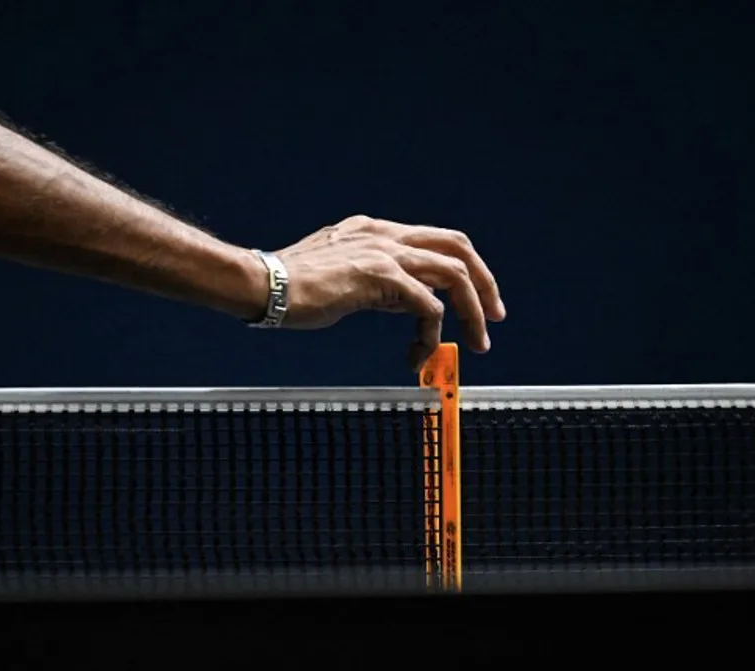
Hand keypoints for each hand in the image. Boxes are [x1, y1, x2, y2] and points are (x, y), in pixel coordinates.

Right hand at [276, 215, 505, 371]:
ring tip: (476, 343)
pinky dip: (431, 335)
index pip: (436, 240)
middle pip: (458, 246)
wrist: (261, 284)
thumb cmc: (289, 287)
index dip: (463, 268)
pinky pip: (428, 307)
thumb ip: (372, 279)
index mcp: (375, 230)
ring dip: (472, 312)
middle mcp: (385, 234)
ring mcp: (384, 252)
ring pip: (454, 274)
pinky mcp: (380, 277)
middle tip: (494, 318)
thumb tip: (399, 300)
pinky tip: (417, 356)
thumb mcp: (340, 273)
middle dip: (484, 283)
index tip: (475, 300)